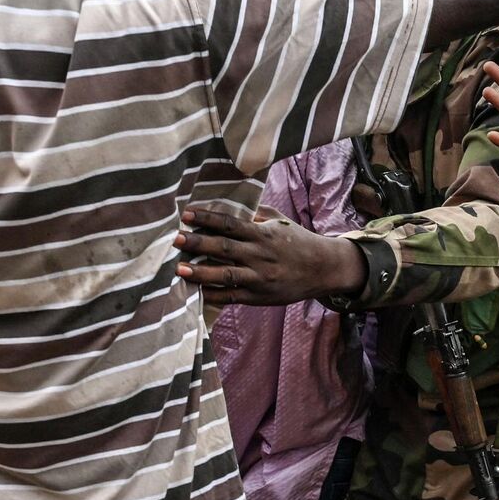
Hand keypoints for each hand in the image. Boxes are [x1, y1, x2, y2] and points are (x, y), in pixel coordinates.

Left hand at [174, 207, 365, 305]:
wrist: (323, 269)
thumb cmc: (298, 241)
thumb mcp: (280, 221)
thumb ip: (256, 213)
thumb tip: (231, 202)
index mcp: (263, 234)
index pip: (230, 224)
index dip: (207, 218)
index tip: (187, 214)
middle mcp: (259, 255)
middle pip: (223, 248)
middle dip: (198, 243)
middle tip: (175, 239)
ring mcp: (259, 278)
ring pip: (225, 274)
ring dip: (200, 272)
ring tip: (179, 268)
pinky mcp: (259, 297)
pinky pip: (232, 296)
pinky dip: (212, 295)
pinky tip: (195, 292)